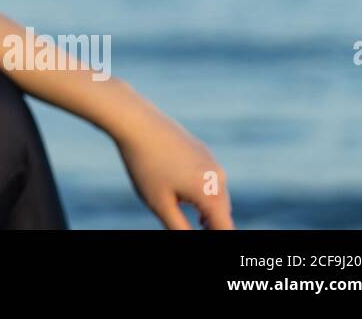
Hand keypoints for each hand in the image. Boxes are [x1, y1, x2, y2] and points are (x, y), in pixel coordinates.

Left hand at [113, 108, 234, 229]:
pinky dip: (200, 191)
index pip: (225, 229)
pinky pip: (207, 178)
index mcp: (211, 193)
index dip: (219, 238)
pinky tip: (183, 193)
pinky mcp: (202, 150)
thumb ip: (179, 229)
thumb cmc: (145, 165)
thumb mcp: (160, 204)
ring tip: (198, 223)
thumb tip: (192, 239)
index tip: (202, 229)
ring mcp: (211, 161)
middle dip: (212, 227)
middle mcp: (218, 177)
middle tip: (198, 228)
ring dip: (206, 210)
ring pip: (214, 195)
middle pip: (222, 214)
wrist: (137, 122)